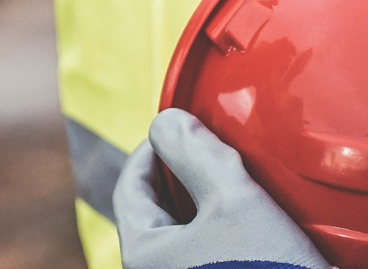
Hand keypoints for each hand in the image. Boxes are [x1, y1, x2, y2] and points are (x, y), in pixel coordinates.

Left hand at [114, 109, 329, 268]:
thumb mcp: (233, 199)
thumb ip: (196, 154)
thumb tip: (167, 121)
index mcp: (143, 252)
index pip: (130, 188)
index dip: (150, 153)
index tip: (174, 133)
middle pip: (156, 212)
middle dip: (178, 179)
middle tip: (204, 154)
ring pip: (183, 235)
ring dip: (202, 206)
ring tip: (230, 184)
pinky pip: (205, 255)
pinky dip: (219, 232)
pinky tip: (248, 223)